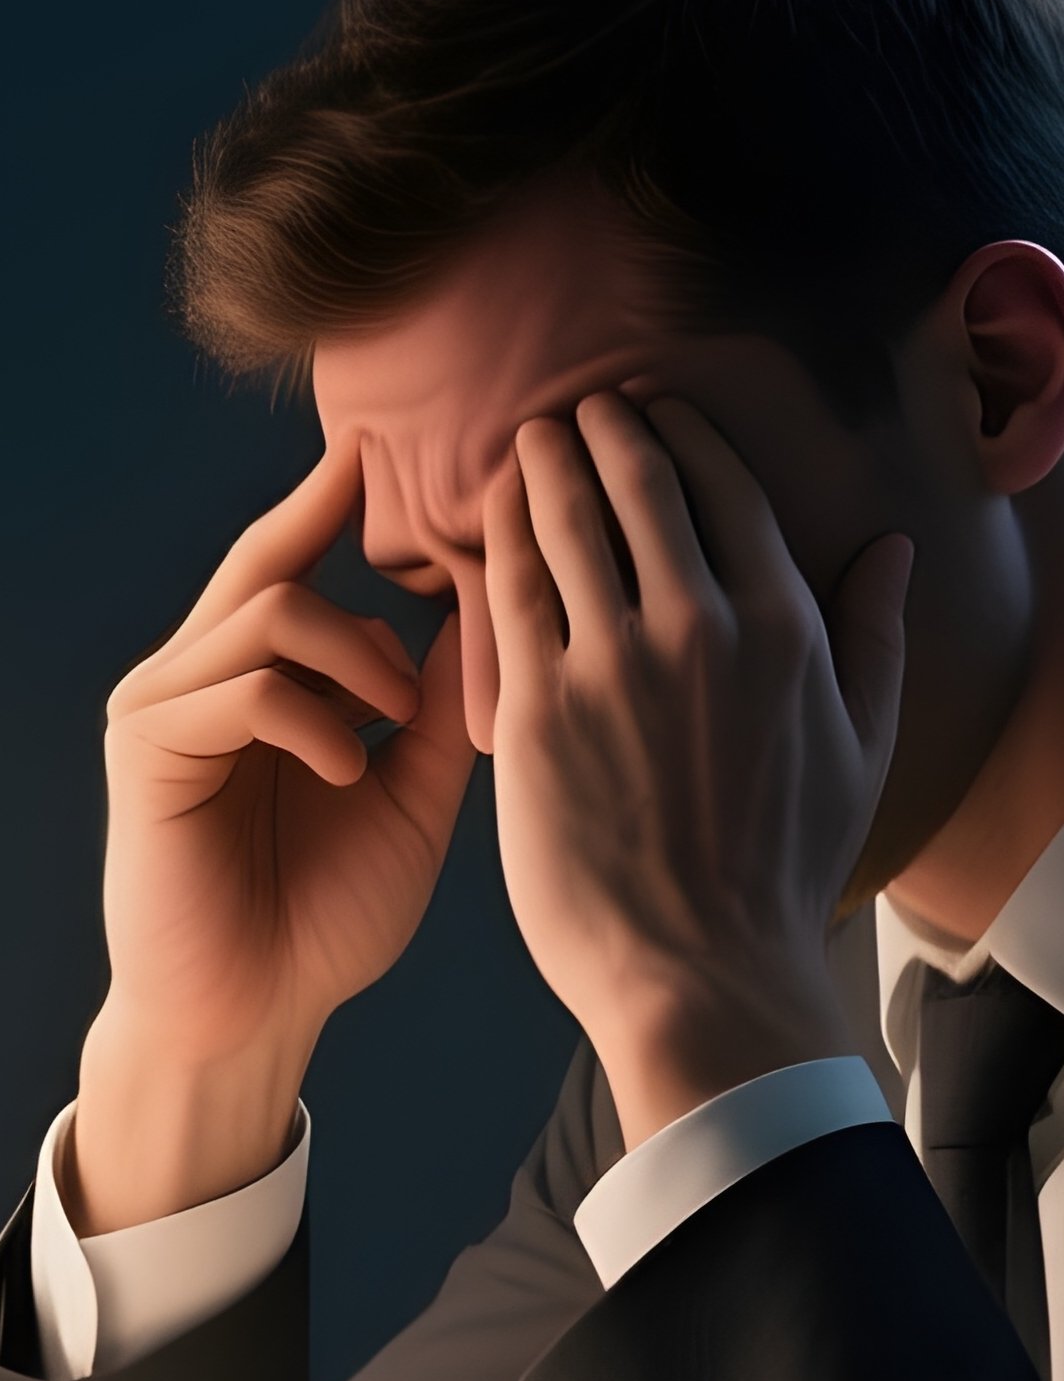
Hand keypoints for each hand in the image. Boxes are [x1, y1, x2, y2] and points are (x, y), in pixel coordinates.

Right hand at [95, 429, 479, 1077]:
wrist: (251, 1015)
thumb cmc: (325, 915)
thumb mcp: (407, 794)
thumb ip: (437, 705)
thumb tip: (491, 600)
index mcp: (244, 676)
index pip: (284, 557)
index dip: (330, 498)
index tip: (390, 446)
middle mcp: (192, 674)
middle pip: (274, 561)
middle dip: (369, 576)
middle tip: (442, 634)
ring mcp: (161, 704)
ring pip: (271, 610)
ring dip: (361, 658)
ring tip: (400, 724)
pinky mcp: (145, 745)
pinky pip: (245, 685)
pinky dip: (316, 719)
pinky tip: (347, 770)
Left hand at [482, 388, 914, 1147]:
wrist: (701, 972)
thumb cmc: (782, 871)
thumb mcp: (862, 749)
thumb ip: (875, 637)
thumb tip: (895, 549)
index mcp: (784, 627)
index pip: (723, 491)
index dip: (680, 437)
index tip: (652, 412)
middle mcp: (698, 625)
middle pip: (639, 487)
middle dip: (603, 430)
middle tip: (576, 407)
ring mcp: (611, 663)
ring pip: (566, 524)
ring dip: (543, 468)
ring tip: (527, 442)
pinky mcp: (537, 707)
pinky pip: (509, 593)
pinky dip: (498, 539)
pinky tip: (486, 516)